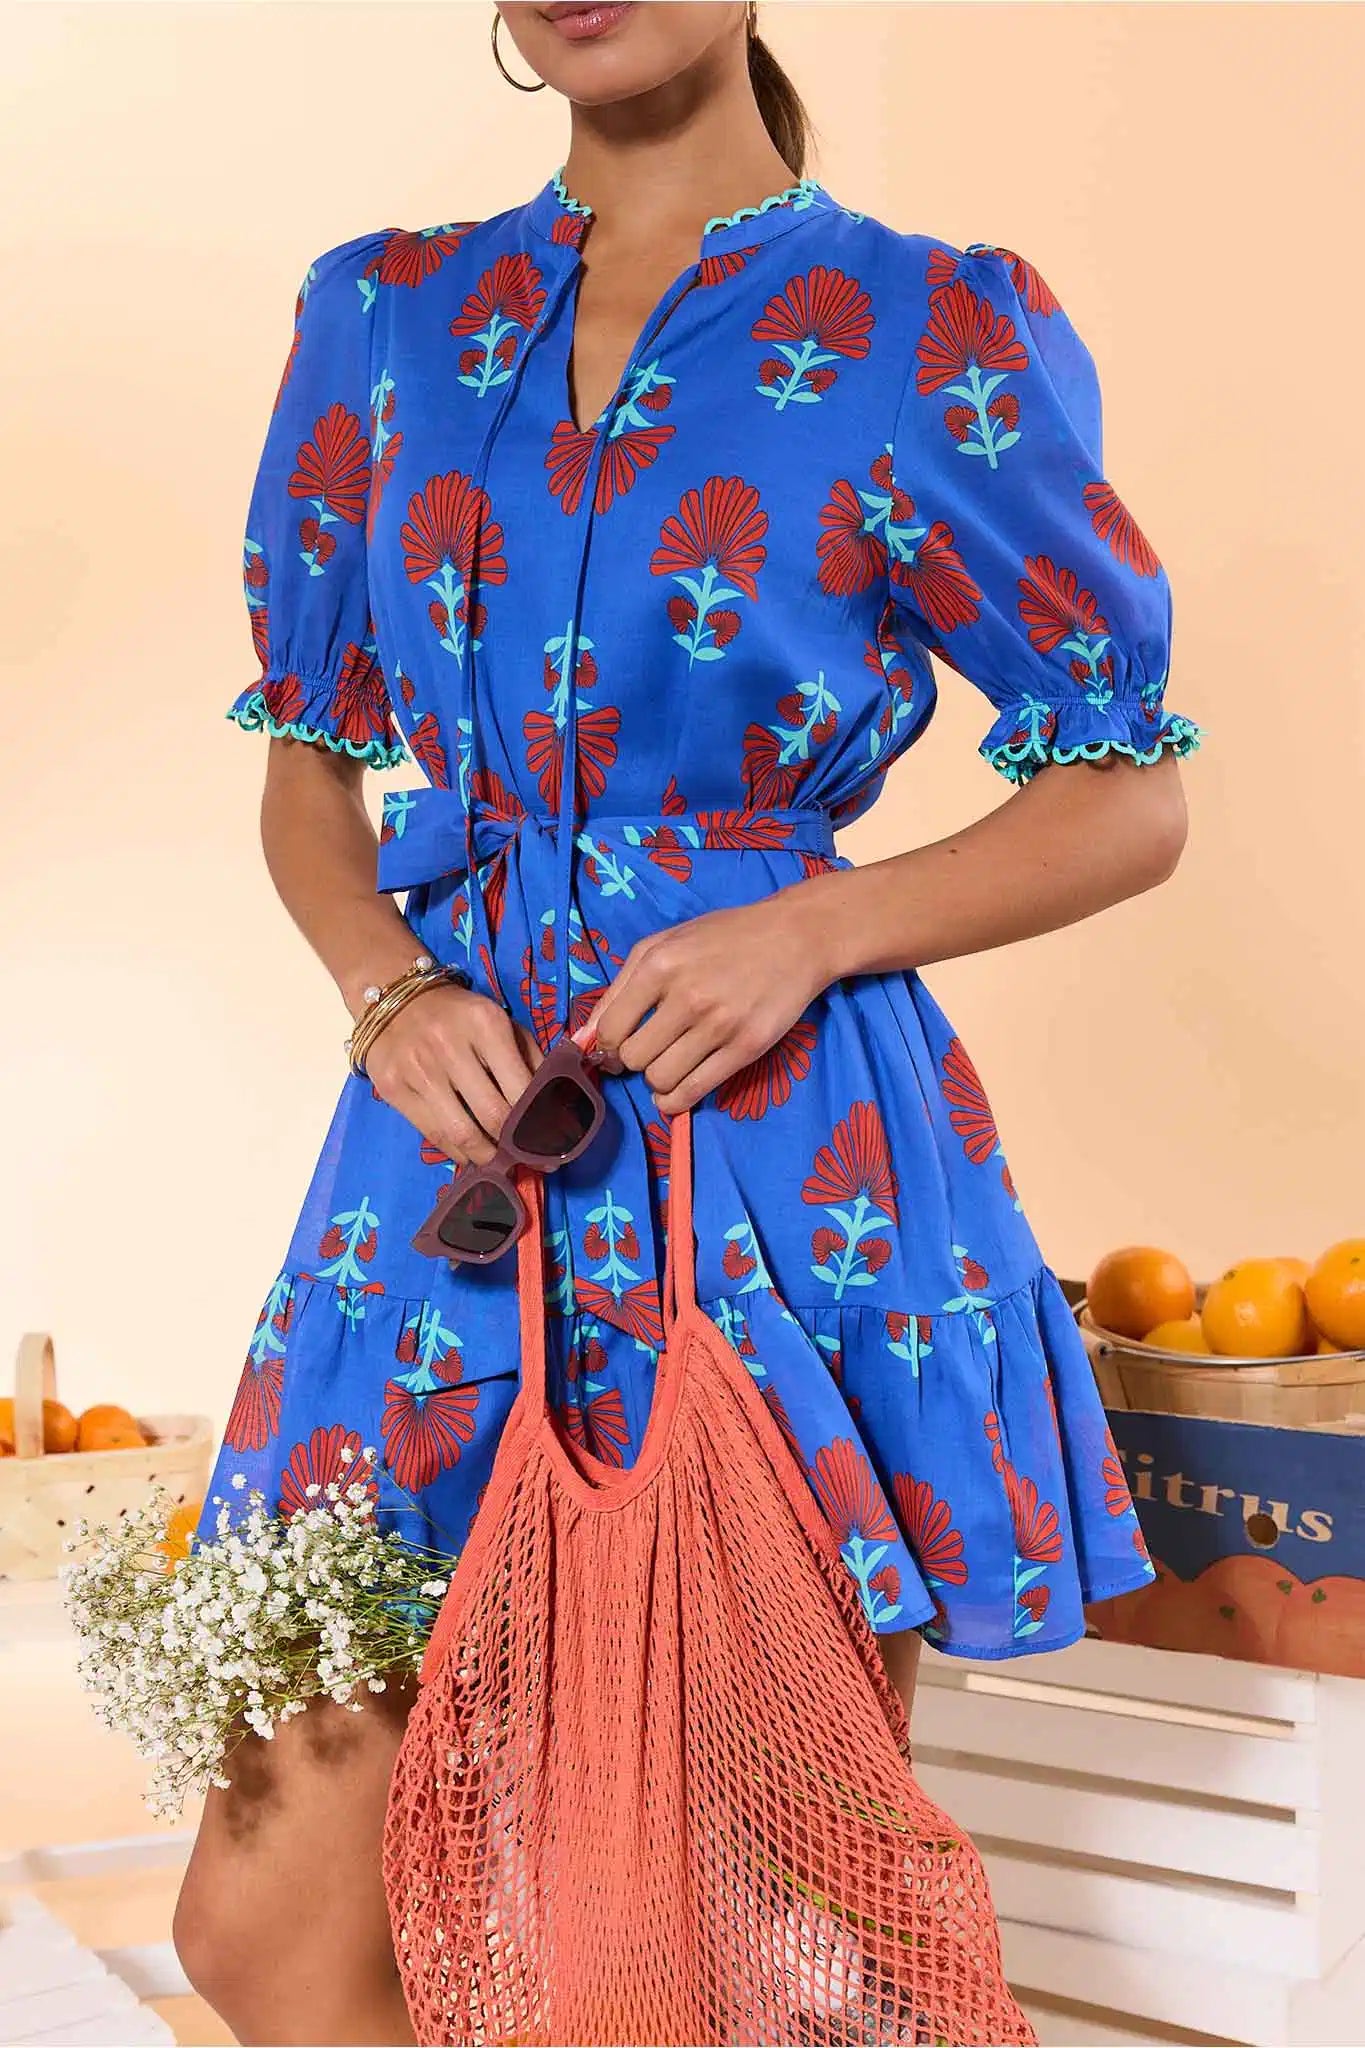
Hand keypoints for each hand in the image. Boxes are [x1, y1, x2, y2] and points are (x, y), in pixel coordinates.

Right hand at [362, 983, 543, 1166]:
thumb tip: (553, 1108)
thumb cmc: (460, 1016)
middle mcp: (450, 1046)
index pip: (520, 1089)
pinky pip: (432, 1134)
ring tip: (498, 1162)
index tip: (548, 1144)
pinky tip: (469, 1154)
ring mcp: (418, 1069)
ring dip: (485, 1157)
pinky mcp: (393, 1088)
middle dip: (514, 1145)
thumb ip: (530, 1059)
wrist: (395, 1000)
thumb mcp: (501, 1022)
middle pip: (493, 1116)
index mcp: (486, 1025)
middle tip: (526, 1159)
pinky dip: (456, 1152)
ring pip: (460, 1134)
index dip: (537, 1124)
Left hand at [587, 890, 832, 1114]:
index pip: (610, 1029)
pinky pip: (695, 1091)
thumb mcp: (664, 943)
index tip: (619, 1046)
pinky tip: (675, 1093)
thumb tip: (585, 1037)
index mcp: (659, 965)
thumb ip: (621, 986)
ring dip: (657, 1080)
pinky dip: (676, 1101)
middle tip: (649, 1051)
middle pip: (634, 1059)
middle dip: (634, 1062)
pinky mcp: (746, 1047)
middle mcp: (686, 995)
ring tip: (669, 1064)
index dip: (608, 1045)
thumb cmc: (723, 937)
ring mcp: (719, 1024)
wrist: (795, 937)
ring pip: (661, 1080)